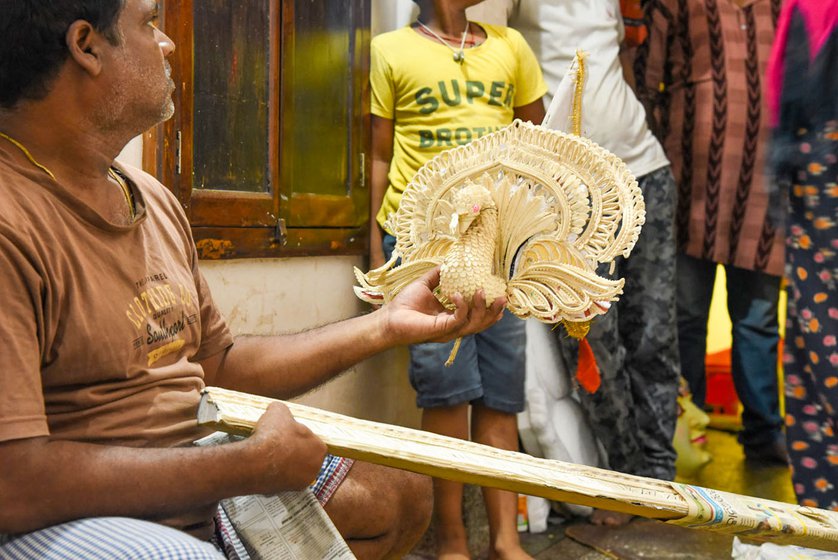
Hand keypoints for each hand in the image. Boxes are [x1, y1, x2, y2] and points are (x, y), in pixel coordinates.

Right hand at [242, 402, 326, 493]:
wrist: (255, 462)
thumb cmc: (272, 435)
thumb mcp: (278, 410)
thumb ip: (282, 410)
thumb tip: (277, 410)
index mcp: (320, 447)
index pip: (311, 439)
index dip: (297, 435)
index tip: (286, 434)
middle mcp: (316, 467)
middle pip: (304, 455)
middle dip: (292, 450)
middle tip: (277, 444)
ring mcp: (302, 481)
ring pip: (294, 468)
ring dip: (284, 463)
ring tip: (269, 455)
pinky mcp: (288, 491)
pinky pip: (283, 479)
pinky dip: (276, 474)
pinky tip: (265, 466)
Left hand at [381, 267, 504, 344]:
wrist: (388, 318)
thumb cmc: (404, 304)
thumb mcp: (425, 285)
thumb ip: (438, 276)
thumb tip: (448, 263)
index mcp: (452, 317)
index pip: (478, 316)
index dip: (491, 309)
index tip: (501, 295)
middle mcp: (453, 326)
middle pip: (482, 324)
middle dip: (494, 312)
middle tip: (502, 298)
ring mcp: (448, 330)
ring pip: (474, 324)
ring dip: (482, 309)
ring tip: (483, 292)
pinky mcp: (440, 330)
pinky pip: (458, 320)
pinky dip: (462, 307)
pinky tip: (458, 294)